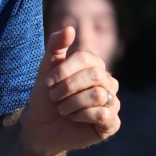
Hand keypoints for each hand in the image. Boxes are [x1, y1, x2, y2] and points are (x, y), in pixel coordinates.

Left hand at [18, 26, 118, 155]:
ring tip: (63, 110)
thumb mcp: (46, 68)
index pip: (86, 58)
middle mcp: (108, 82)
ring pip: (98, 95)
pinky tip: (74, 119)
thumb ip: (55, 45)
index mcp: (95, 66)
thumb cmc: (46, 96)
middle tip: (55, 97)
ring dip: (73, 103)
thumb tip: (70, 28)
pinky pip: (104, 114)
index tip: (47, 82)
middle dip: (68, 87)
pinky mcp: (112, 123)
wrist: (42, 127)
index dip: (64, 70)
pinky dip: (83, 116)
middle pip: (94, 75)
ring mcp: (113, 103)